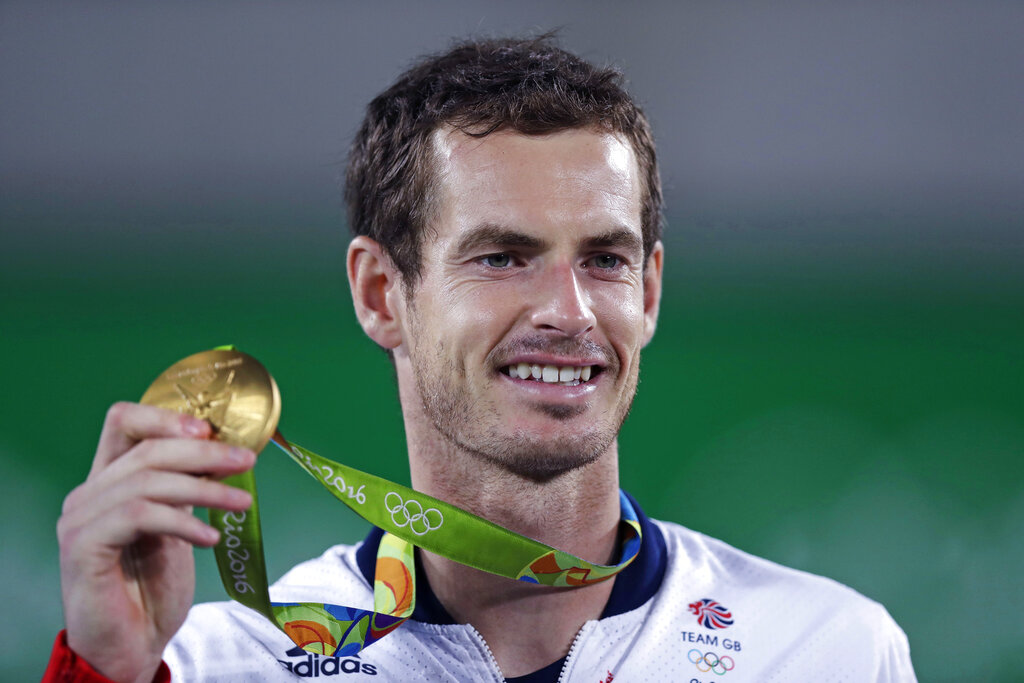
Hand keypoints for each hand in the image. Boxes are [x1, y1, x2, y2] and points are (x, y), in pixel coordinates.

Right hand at [57, 402, 255, 682]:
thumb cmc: (151, 588)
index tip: (212, 430)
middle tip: (246, 460)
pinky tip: (211, 537)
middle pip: (146, 448)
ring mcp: (81, 520)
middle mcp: (88, 494)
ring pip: (147, 481)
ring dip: (205, 488)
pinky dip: (182, 521)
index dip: (166, 417)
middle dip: (204, 452)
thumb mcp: (177, 526)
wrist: (130, 645)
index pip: (123, 421)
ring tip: (243, 501)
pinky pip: (139, 516)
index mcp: (108, 481)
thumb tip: (227, 453)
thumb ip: (187, 489)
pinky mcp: (84, 547)